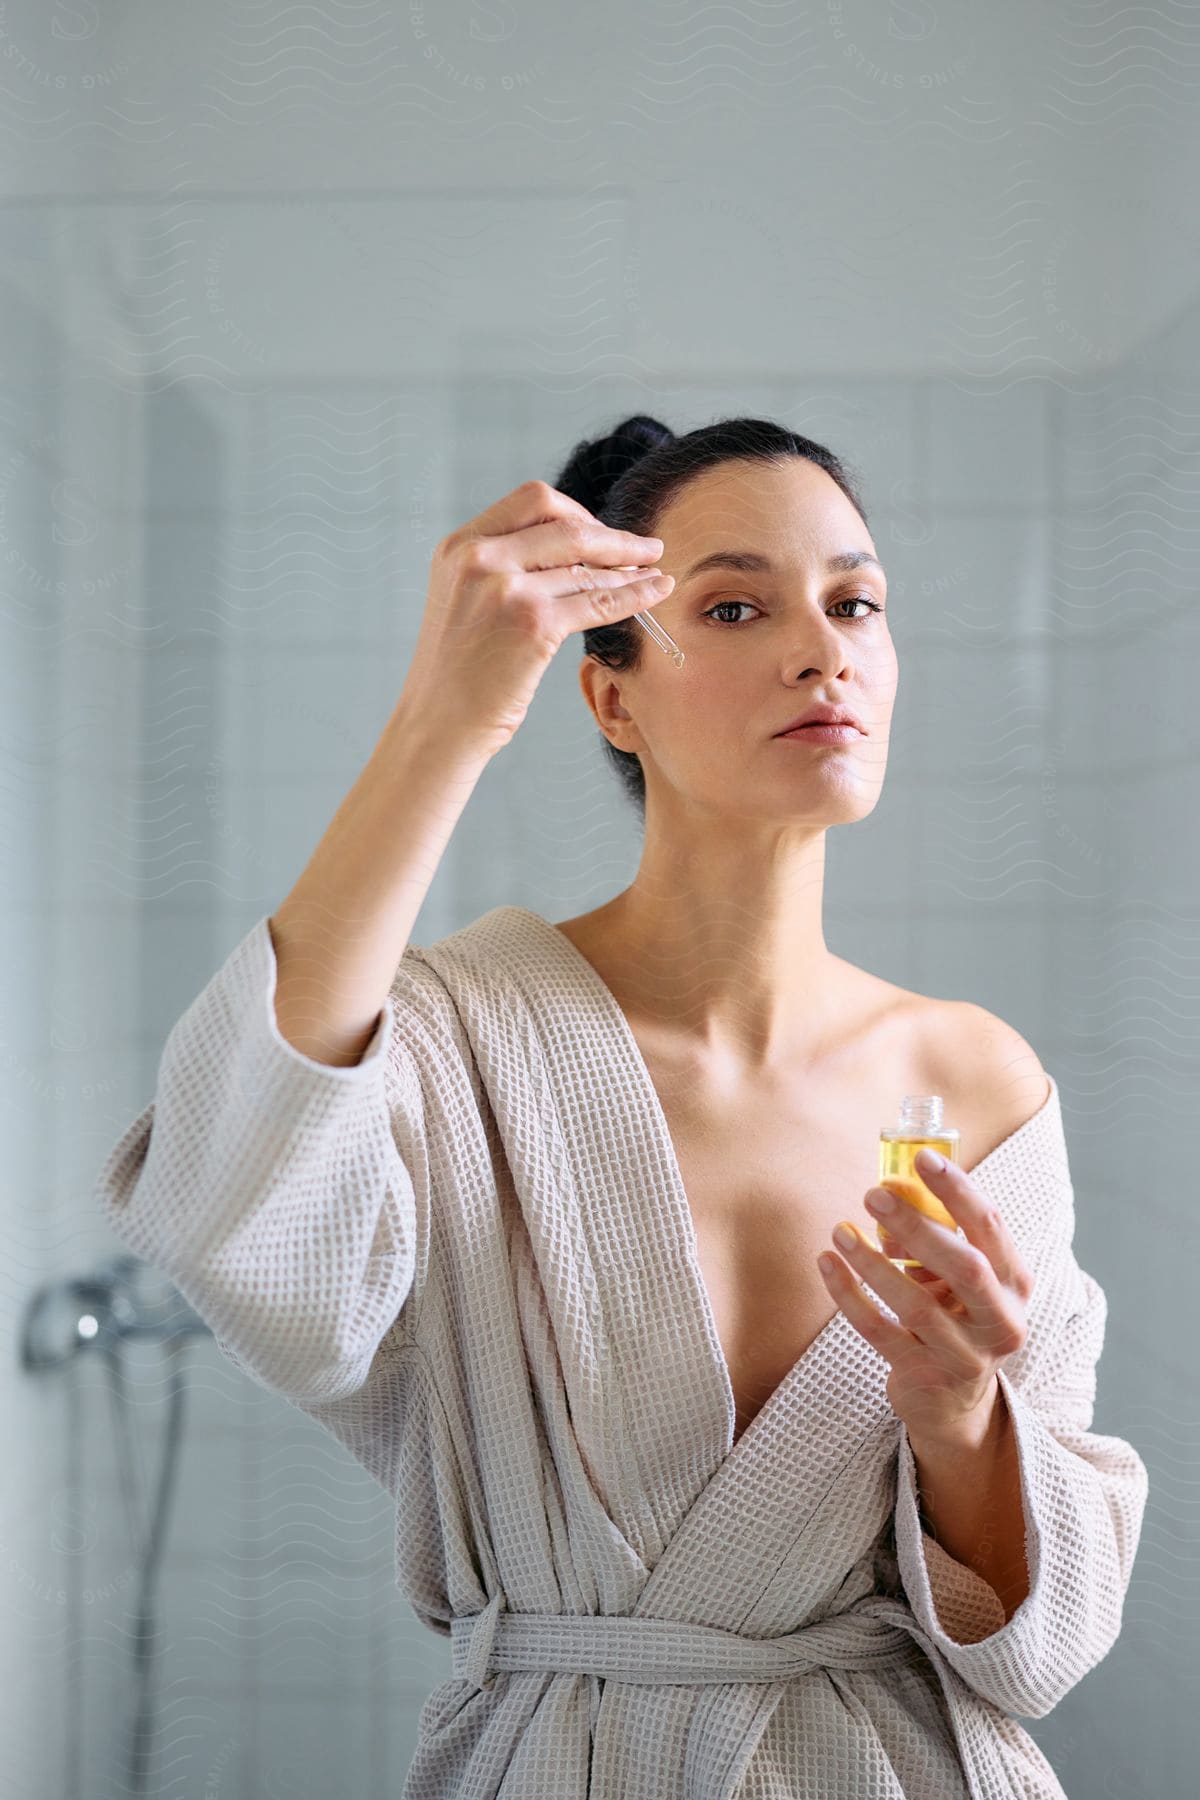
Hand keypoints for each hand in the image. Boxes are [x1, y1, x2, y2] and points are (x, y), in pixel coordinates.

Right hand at [397, 481, 673, 754]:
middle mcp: (479, 558)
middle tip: (646, 548)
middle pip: (567, 525)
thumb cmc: (456, 672)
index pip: (532, 501)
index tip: (600, 533)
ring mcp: (506, 590)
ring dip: (630, 568)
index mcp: (460, 545)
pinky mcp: (533, 625)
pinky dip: (635, 595)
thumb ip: (501, 565)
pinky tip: (656, 592)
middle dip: (614, 536)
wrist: (438, 724)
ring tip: (655, 572)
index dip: (577, 512)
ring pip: (587, 566)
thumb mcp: (464, 598)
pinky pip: (598, 601)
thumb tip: (570, 544)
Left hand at [816, 1148, 1034, 1445]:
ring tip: (840, 1230)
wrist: (953, 1401)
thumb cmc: (954, 1317)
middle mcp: (1000, 1321)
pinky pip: (879, 1332)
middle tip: (874, 1194)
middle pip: (964, 1267)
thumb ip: (933, 1240)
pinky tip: (827, 1264)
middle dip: (917, 1226)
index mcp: (1013, 1284)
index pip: (991, 1227)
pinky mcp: (925, 1377)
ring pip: (916, 1304)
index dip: (956, 1189)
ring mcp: (965, 1355)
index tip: (920, 1156)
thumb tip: (889, 1198)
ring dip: (872, 1262)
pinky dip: (849, 1295)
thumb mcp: (957, 1279)